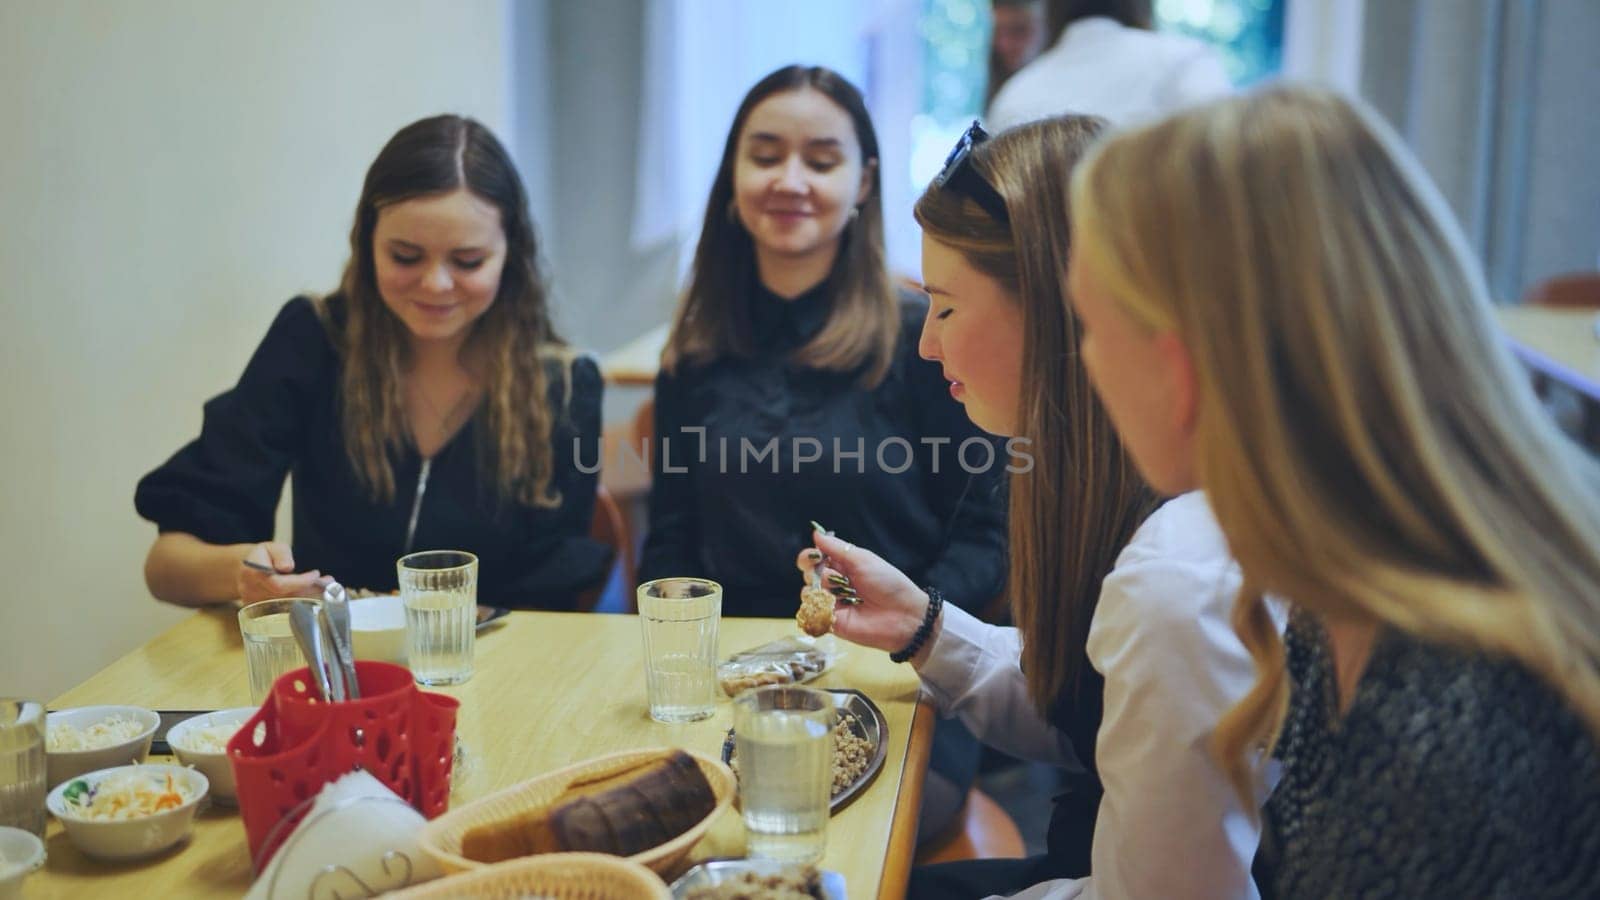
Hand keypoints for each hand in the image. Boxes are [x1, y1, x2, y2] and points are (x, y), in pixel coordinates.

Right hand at [236, 542, 328, 603]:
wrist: (245, 570)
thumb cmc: (262, 557)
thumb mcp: (271, 547)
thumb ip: (281, 554)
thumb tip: (287, 567)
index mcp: (252, 573)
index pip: (278, 584)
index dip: (299, 582)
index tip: (315, 575)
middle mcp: (252, 592)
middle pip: (286, 597)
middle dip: (310, 590)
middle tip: (329, 582)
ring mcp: (256, 605)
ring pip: (288, 604)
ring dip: (310, 596)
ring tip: (327, 586)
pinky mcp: (262, 613)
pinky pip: (286, 609)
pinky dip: (303, 602)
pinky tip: (316, 593)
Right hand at [793, 531, 928, 653]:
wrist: (903, 615)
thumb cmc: (888, 583)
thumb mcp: (863, 560)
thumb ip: (837, 548)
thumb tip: (816, 534)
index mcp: (843, 566)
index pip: (816, 558)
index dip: (809, 556)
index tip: (813, 555)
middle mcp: (835, 584)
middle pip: (809, 573)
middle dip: (815, 571)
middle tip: (833, 574)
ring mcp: (833, 603)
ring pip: (809, 591)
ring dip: (820, 586)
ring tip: (840, 589)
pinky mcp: (831, 621)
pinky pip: (813, 610)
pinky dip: (818, 603)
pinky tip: (832, 602)